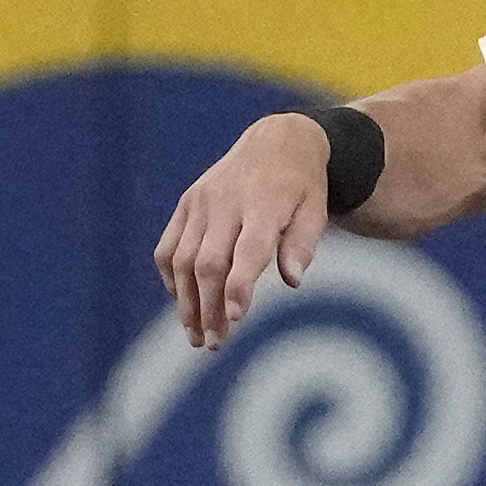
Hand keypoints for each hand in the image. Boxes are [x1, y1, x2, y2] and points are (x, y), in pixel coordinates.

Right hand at [154, 112, 334, 351]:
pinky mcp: (187, 204)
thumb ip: (303, 245)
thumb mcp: (316, 211)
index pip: (247, 252)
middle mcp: (227, 204)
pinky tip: (183, 304)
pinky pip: (169, 247)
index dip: (238, 287)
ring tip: (195, 336)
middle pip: (209, 263)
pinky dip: (170, 278)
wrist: (277, 141)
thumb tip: (293, 282)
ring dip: (186, 302)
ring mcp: (202, 203)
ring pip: (183, 259)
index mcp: (264, 206)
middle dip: (208, 308)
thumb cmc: (302, 186)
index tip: (233, 319)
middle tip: (213, 344)